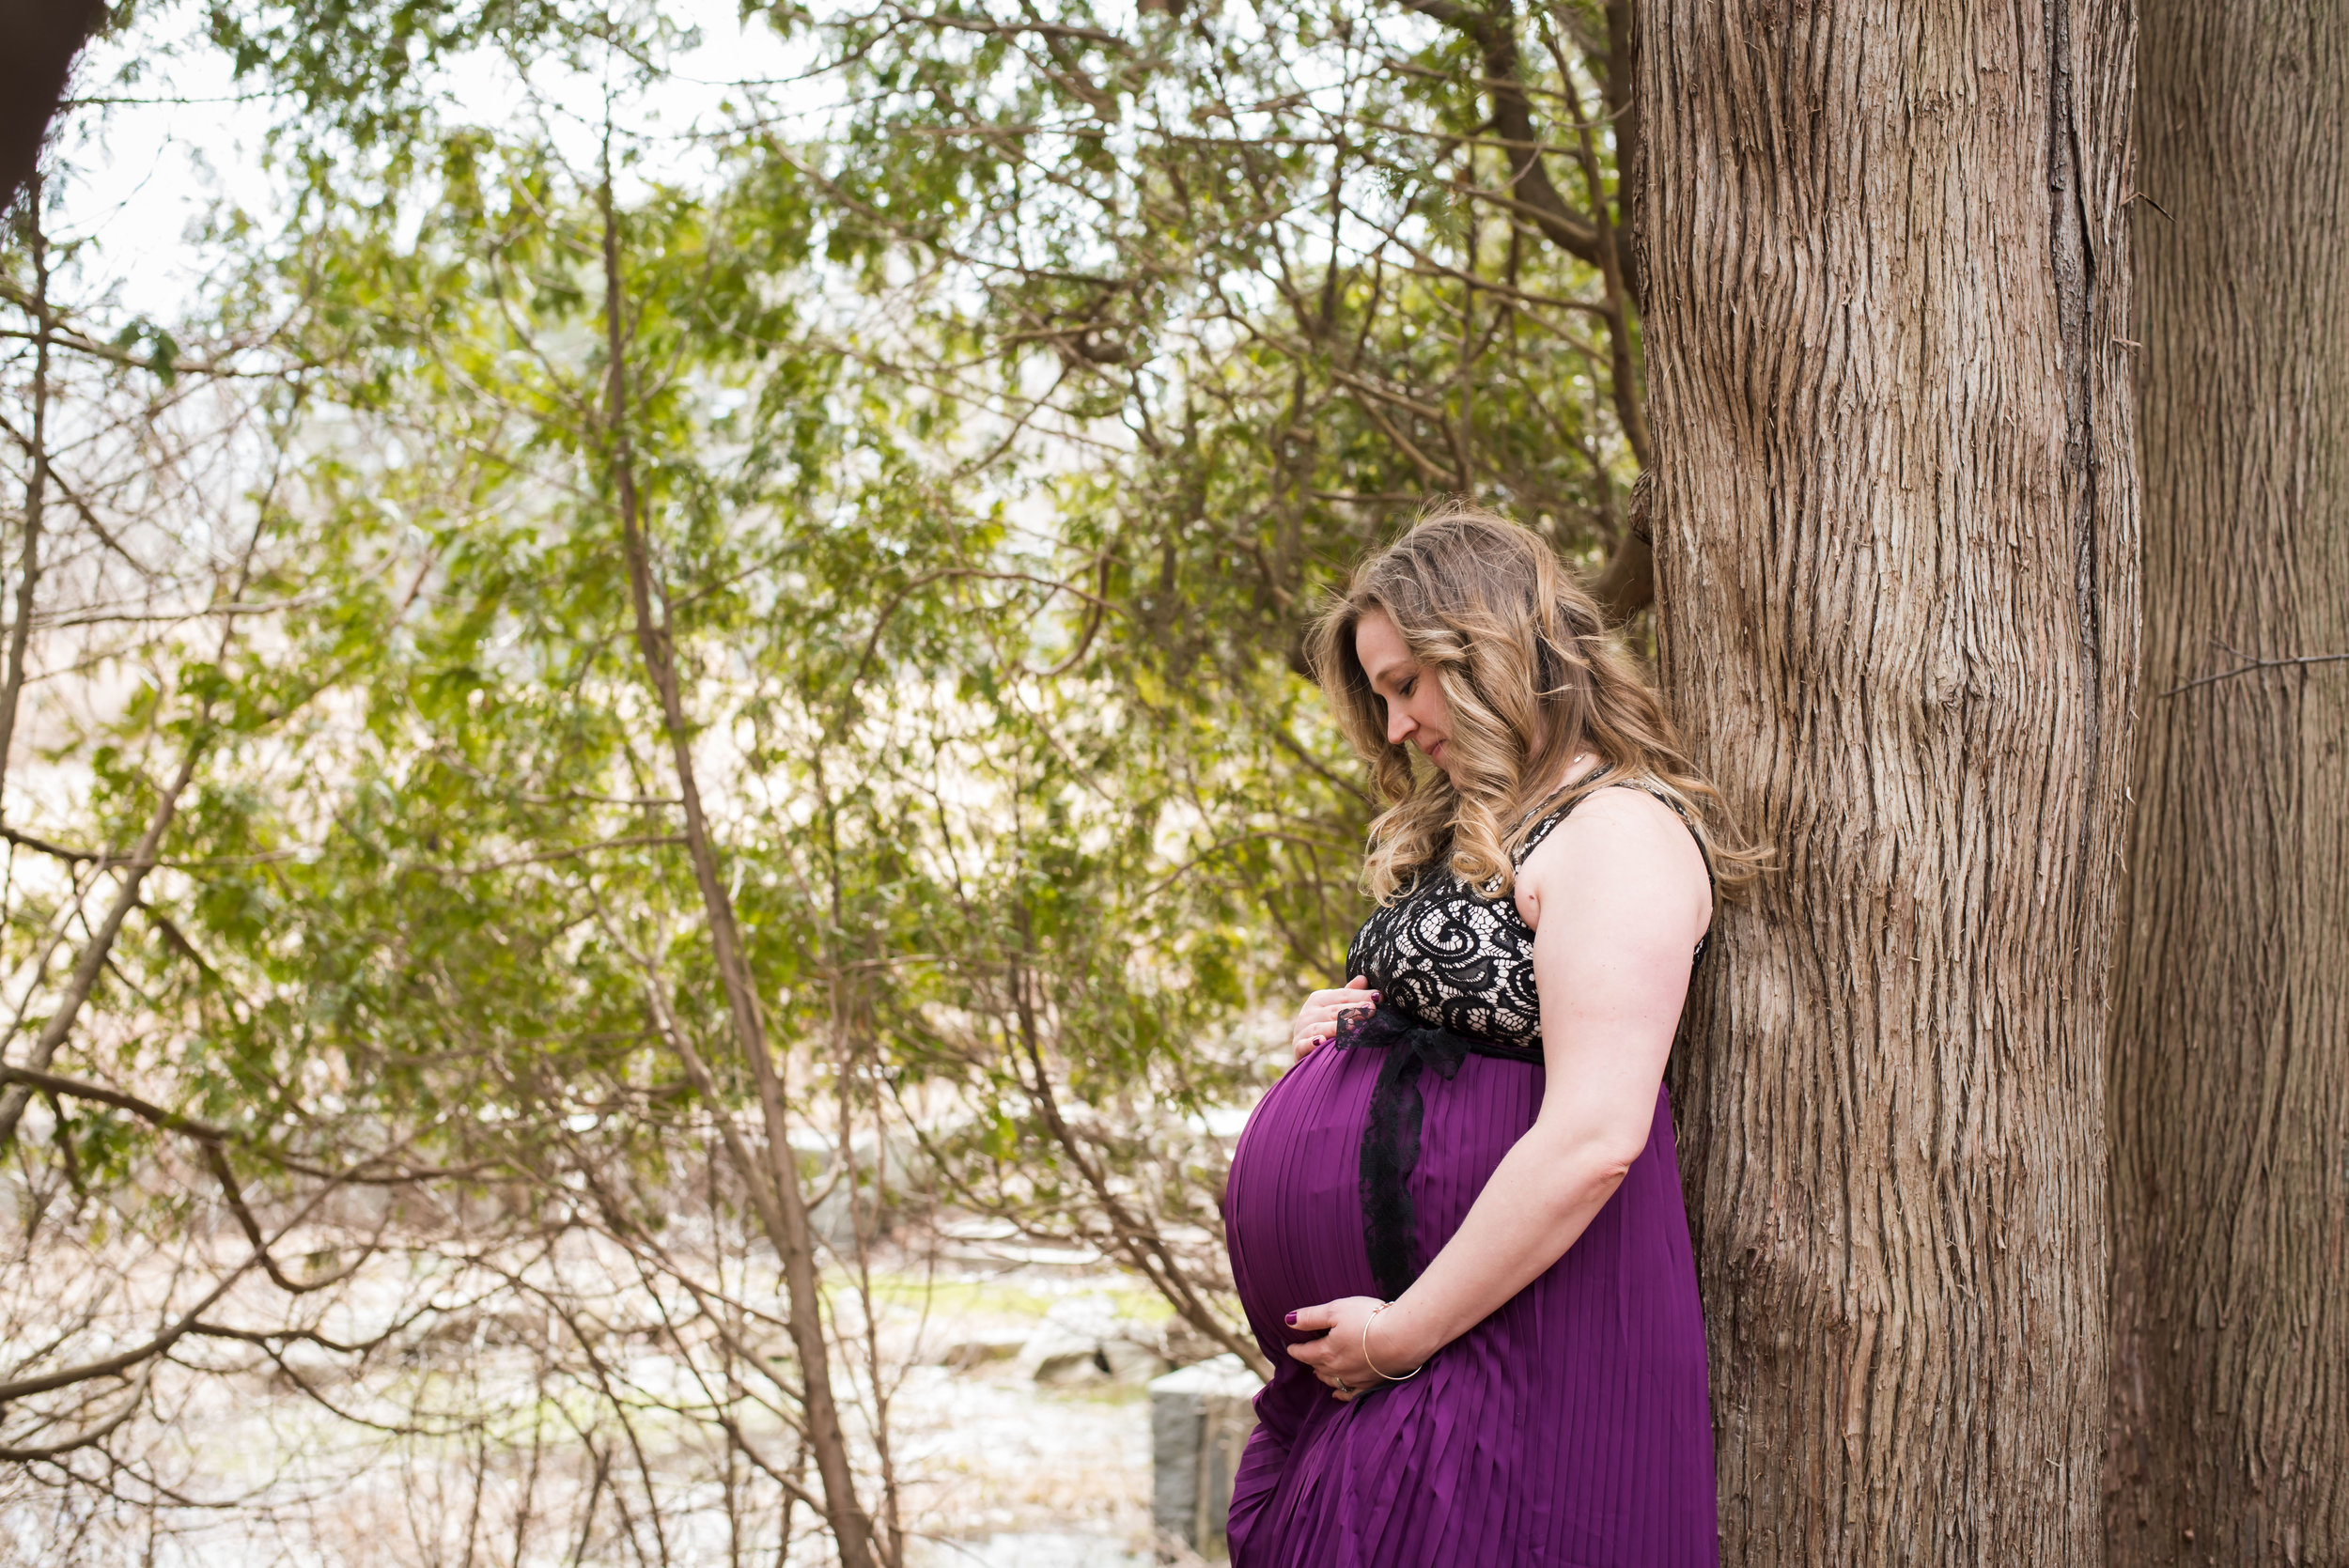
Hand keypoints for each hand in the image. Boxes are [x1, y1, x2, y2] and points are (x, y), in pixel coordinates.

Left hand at [1283, 1295, 1428, 1401]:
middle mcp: (1338, 1369)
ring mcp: (1355, 1378)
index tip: (1290, 1347)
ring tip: (1318, 1372)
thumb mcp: (1335, 1310)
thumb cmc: (1368, 1320)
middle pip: (1318, 1367)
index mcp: (1326, 1352)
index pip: (1305, 1353)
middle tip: (1305, 1356)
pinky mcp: (1372, 1383)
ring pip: (1332, 1380)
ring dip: (1323, 1375)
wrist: (1402, 1338)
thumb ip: (1311, 1317)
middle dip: (1310, 1361)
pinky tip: (1338, 1394)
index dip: (1296, 1349)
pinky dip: (1341, 1393)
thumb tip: (1288, 1320)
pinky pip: (1351, 1393)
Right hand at [1290, 975, 1378, 1061]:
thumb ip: (1349, 995)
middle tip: (1372, 1009)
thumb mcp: (1335, 1008)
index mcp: (1319, 999)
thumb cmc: (1326, 1026)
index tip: (1379, 997)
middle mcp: (1308, 1013)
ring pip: (1319, 1027)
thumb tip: (1364, 978)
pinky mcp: (1297, 1048)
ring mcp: (1301, 1030)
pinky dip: (1311, 1043)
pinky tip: (1321, 1041)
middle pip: (1334, 1010)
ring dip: (1335, 1026)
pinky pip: (1303, 1045)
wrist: (1306, 1052)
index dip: (1361, 996)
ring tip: (1352, 1026)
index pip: (1343, 995)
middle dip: (1353, 1009)